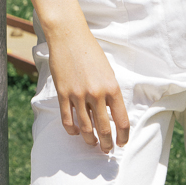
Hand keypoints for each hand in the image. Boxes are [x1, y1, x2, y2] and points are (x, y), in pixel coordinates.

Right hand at [47, 20, 129, 154]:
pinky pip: (67, 120)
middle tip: (107, 150)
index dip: (123, 137)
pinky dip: (73, 130)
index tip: (122, 143)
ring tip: (93, 143)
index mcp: (112, 87)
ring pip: (86, 129)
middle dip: (107, 144)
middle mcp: (96, 93)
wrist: (68, 35)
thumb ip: (110, 93)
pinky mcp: (63, 93)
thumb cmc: (90, 51)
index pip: (122, 121)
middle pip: (104, 130)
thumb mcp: (107, 71)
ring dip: (90, 141)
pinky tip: (76, 132)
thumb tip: (109, 114)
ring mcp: (78, 94)